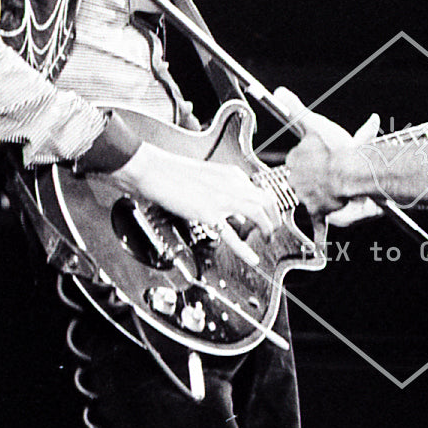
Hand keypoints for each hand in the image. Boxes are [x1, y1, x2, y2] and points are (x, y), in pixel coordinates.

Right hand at [111, 141, 278, 265]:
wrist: (153, 168)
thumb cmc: (173, 173)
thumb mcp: (206, 179)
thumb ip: (225, 195)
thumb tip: (238, 216)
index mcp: (232, 175)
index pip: (259, 192)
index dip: (269, 208)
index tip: (270, 218)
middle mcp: (231, 184)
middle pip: (266, 200)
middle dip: (275, 218)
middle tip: (274, 231)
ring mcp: (220, 198)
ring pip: (257, 213)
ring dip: (267, 228)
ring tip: (267, 240)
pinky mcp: (207, 212)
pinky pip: (231, 235)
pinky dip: (245, 249)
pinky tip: (252, 258)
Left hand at [272, 87, 378, 220]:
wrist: (354, 172)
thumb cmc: (338, 148)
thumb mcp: (315, 123)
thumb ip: (296, 109)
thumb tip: (280, 91)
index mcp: (296, 161)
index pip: (300, 161)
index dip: (313, 158)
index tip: (326, 156)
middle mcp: (298, 181)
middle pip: (306, 180)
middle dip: (319, 177)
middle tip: (334, 172)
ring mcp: (308, 198)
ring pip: (314, 197)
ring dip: (325, 195)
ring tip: (340, 188)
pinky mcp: (321, 212)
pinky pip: (319, 224)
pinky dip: (321, 231)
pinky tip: (319, 239)